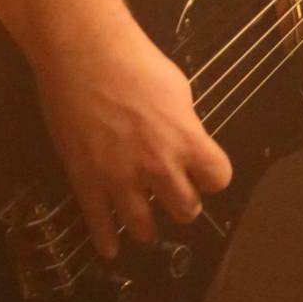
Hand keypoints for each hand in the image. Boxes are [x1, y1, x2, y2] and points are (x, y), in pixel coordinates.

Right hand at [34, 9, 232, 258]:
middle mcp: (159, 166)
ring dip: (147, 227)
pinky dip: (105, 240)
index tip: (205, 174)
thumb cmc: (135, 60)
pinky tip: (109, 249)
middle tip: (174, 199)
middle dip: (183, 204)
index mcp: (187, 139)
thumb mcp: (176, 87)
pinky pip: (99, 222)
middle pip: (185, 209)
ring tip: (145, 227)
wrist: (84, 52)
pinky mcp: (87, 180)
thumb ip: (183, 121)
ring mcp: (121, 177)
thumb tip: (182, 135)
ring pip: (143, 226)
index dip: (212, 177)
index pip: (218, 178)